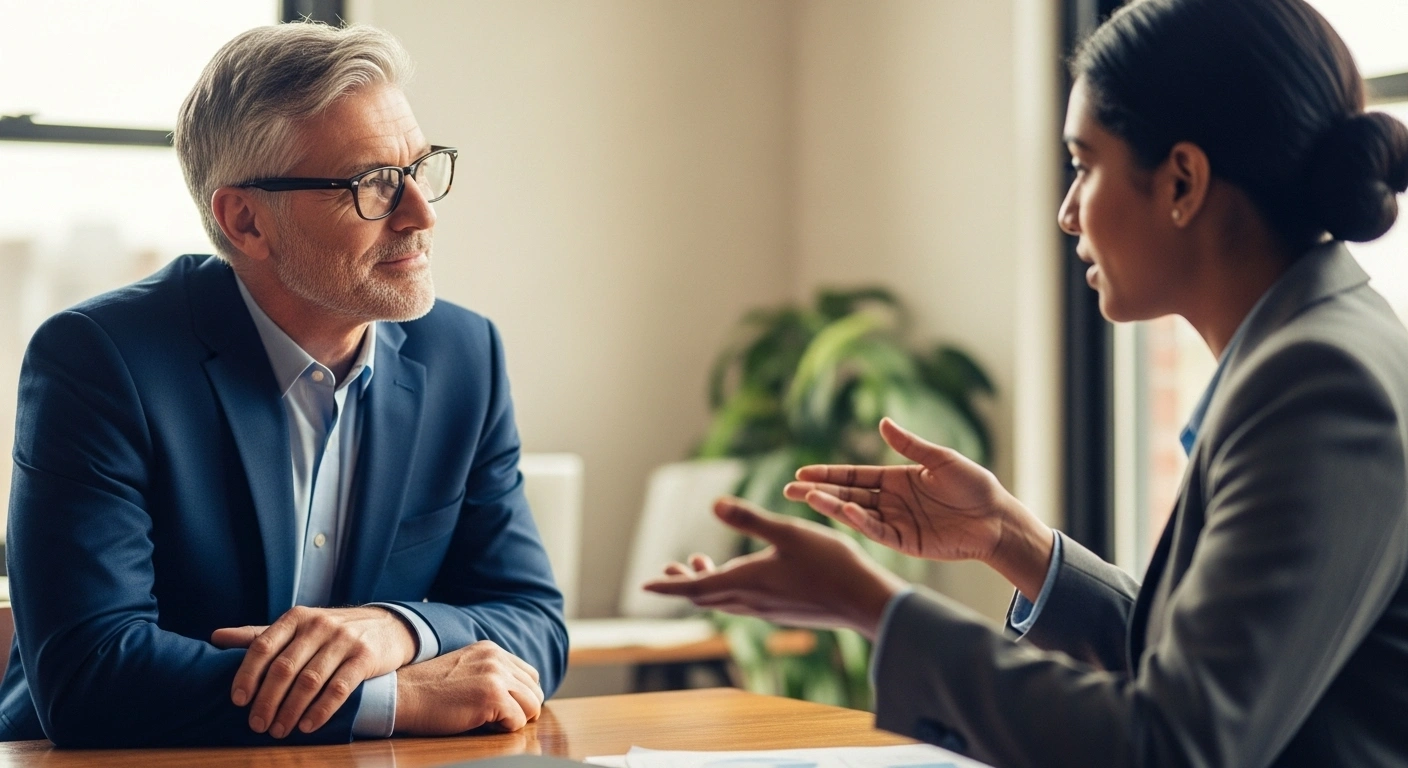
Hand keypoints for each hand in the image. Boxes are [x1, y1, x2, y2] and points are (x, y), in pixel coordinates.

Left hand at [211, 605, 415, 737]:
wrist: (387, 626)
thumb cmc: (332, 632)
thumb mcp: (298, 627)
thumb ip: (259, 634)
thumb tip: (215, 637)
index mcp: (296, 617)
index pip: (262, 646)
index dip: (247, 675)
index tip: (238, 701)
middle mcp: (319, 625)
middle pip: (284, 668)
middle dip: (267, 701)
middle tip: (257, 726)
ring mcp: (344, 640)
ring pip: (309, 681)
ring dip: (291, 711)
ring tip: (279, 731)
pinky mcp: (365, 657)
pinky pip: (339, 688)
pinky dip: (321, 710)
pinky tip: (308, 726)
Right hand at [394, 640, 544, 734]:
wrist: (401, 695)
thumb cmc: (427, 690)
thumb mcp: (464, 669)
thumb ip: (489, 673)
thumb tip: (517, 696)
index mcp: (491, 650)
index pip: (529, 674)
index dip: (521, 695)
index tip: (506, 708)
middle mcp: (497, 658)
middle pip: (534, 690)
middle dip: (523, 709)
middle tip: (499, 719)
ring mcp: (497, 676)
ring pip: (532, 706)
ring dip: (515, 719)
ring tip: (490, 721)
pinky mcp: (493, 696)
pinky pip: (518, 721)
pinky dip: (505, 729)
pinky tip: (482, 724)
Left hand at [641, 497, 907, 639]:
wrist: (865, 601)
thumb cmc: (829, 564)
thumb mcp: (787, 532)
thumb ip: (750, 519)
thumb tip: (714, 504)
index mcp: (746, 582)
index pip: (694, 589)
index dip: (668, 585)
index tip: (645, 584)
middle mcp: (752, 602)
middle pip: (705, 597)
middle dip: (684, 583)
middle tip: (669, 568)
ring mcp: (768, 610)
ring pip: (725, 600)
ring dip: (708, 584)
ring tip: (701, 562)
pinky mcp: (783, 612)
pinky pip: (744, 603)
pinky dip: (730, 588)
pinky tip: (743, 574)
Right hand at [783, 417, 1052, 597]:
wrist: (998, 519)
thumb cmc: (975, 486)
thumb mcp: (942, 459)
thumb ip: (910, 445)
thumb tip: (881, 422)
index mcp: (896, 478)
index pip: (854, 476)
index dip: (829, 474)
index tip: (802, 473)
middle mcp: (891, 501)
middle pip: (847, 495)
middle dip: (818, 491)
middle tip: (789, 489)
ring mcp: (896, 522)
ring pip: (856, 514)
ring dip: (832, 507)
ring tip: (807, 499)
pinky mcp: (906, 542)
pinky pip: (877, 531)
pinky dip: (859, 523)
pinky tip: (843, 512)